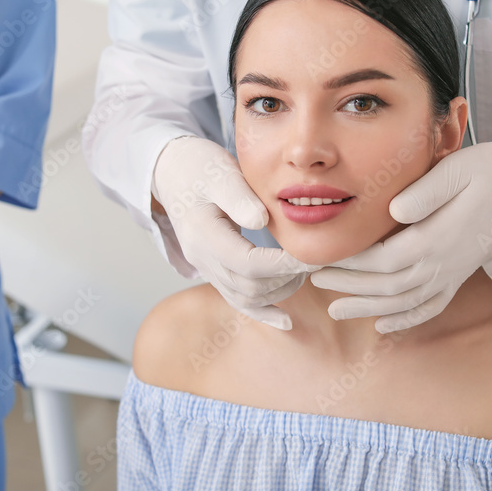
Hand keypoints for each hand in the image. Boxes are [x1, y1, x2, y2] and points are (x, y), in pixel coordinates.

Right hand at [152, 136, 316, 329]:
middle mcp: (202, 259)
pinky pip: (237, 300)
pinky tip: (287, 322)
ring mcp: (207, 268)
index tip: (312, 255)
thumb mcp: (220, 173)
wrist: (174, 173)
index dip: (284, 264)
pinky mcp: (215, 271)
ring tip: (305, 271)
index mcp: (203, 235)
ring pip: (246, 298)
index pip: (248, 263)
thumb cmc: (200, 167)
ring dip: (281, 291)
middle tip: (317, 260)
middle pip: (250, 286)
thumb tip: (262, 221)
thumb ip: (239, 197)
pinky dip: (263, 313)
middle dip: (288, 277)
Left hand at [310, 143, 491, 333]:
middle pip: (386, 286)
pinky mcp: (458, 276)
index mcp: (434, 238)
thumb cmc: (487, 173)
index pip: (382, 259)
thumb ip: (425, 191)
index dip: (350, 263)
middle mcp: (441, 264)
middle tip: (315, 279)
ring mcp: (451, 274)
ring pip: (403, 303)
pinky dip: (406, 320)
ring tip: (335, 310)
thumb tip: (394, 209)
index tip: (324, 258)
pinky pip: (430, 307)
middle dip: (348, 285)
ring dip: (368, 308)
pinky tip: (383, 325)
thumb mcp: (455, 171)